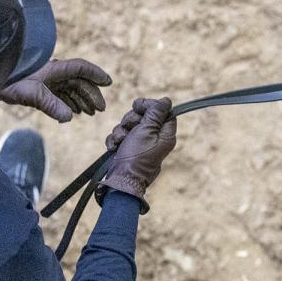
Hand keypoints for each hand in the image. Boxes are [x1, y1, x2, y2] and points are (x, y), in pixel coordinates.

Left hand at [0, 58, 111, 121]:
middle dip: (90, 94)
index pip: (80, 68)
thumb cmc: (9, 81)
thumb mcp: (32, 94)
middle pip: (77, 81)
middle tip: (100, 109)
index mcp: (54, 68)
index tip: (108, 82)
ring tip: (89, 113)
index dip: (95, 74)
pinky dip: (68, 103)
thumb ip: (51, 105)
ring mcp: (45, 80)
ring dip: (81, 100)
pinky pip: (59, 95)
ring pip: (69, 89)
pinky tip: (72, 112)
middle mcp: (51, 72)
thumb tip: (69, 118)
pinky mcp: (37, 88)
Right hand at [97, 98, 177, 212]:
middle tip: (129, 128)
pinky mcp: (127, 148)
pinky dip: (115, 140)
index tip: (139, 107)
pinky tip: (115, 147)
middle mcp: (154, 138)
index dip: (150, 106)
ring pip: (129, 124)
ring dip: (121, 131)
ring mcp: (140, 143)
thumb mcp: (147, 130)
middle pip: (144, 116)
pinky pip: (120, 135)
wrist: (120, 180)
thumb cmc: (136, 157)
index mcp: (165, 134)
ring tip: (121, 141)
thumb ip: (156, 113)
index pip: (163, 111)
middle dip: (131, 119)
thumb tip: (166, 100)